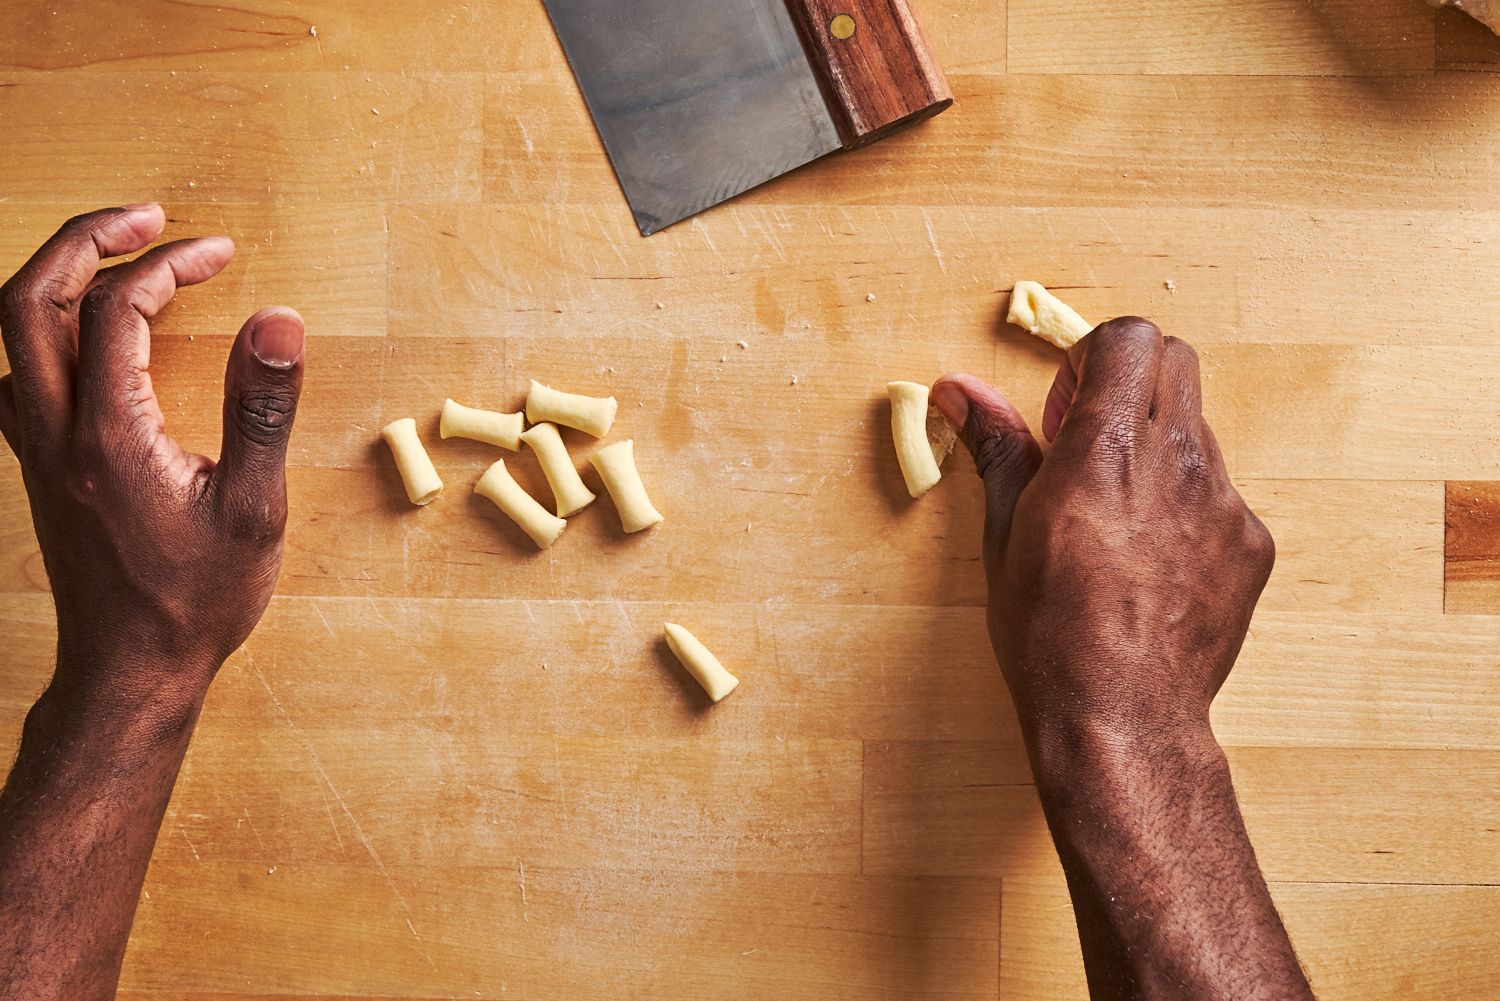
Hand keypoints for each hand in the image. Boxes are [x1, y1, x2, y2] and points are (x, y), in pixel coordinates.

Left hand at [0, 204, 305, 718]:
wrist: (131, 669)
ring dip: (58, 276)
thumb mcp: (254, 509)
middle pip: (30, 298)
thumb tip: (278, 320)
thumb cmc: (196, 599)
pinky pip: (17, 369)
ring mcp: (35, 448)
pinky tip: (88, 336)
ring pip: (11, 331)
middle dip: (86, 240)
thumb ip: (262, 409)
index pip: (117, 310)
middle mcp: (54, 431)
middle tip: (148, 219)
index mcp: (108, 435)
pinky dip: (46, 326)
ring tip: (118, 257)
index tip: (218, 254)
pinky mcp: (37, 465)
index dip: (167, 265)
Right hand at [931, 318, 1273, 758]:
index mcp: (1104, 453)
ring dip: (1155, 449)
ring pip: (1197, 431)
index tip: (1066, 404)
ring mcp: (1223, 503)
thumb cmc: (1050, 635)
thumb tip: (957, 391)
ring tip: (1116, 520)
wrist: (1120, 718)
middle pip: (1176, 362)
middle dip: (1130, 384)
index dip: (1094, 358)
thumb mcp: (1004, 535)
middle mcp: (1175, 464)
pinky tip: (1150, 563)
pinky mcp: (1251, 543)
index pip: (1130, 338)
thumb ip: (995, 447)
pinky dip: (1186, 505)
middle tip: (1089, 444)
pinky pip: (1221, 493)